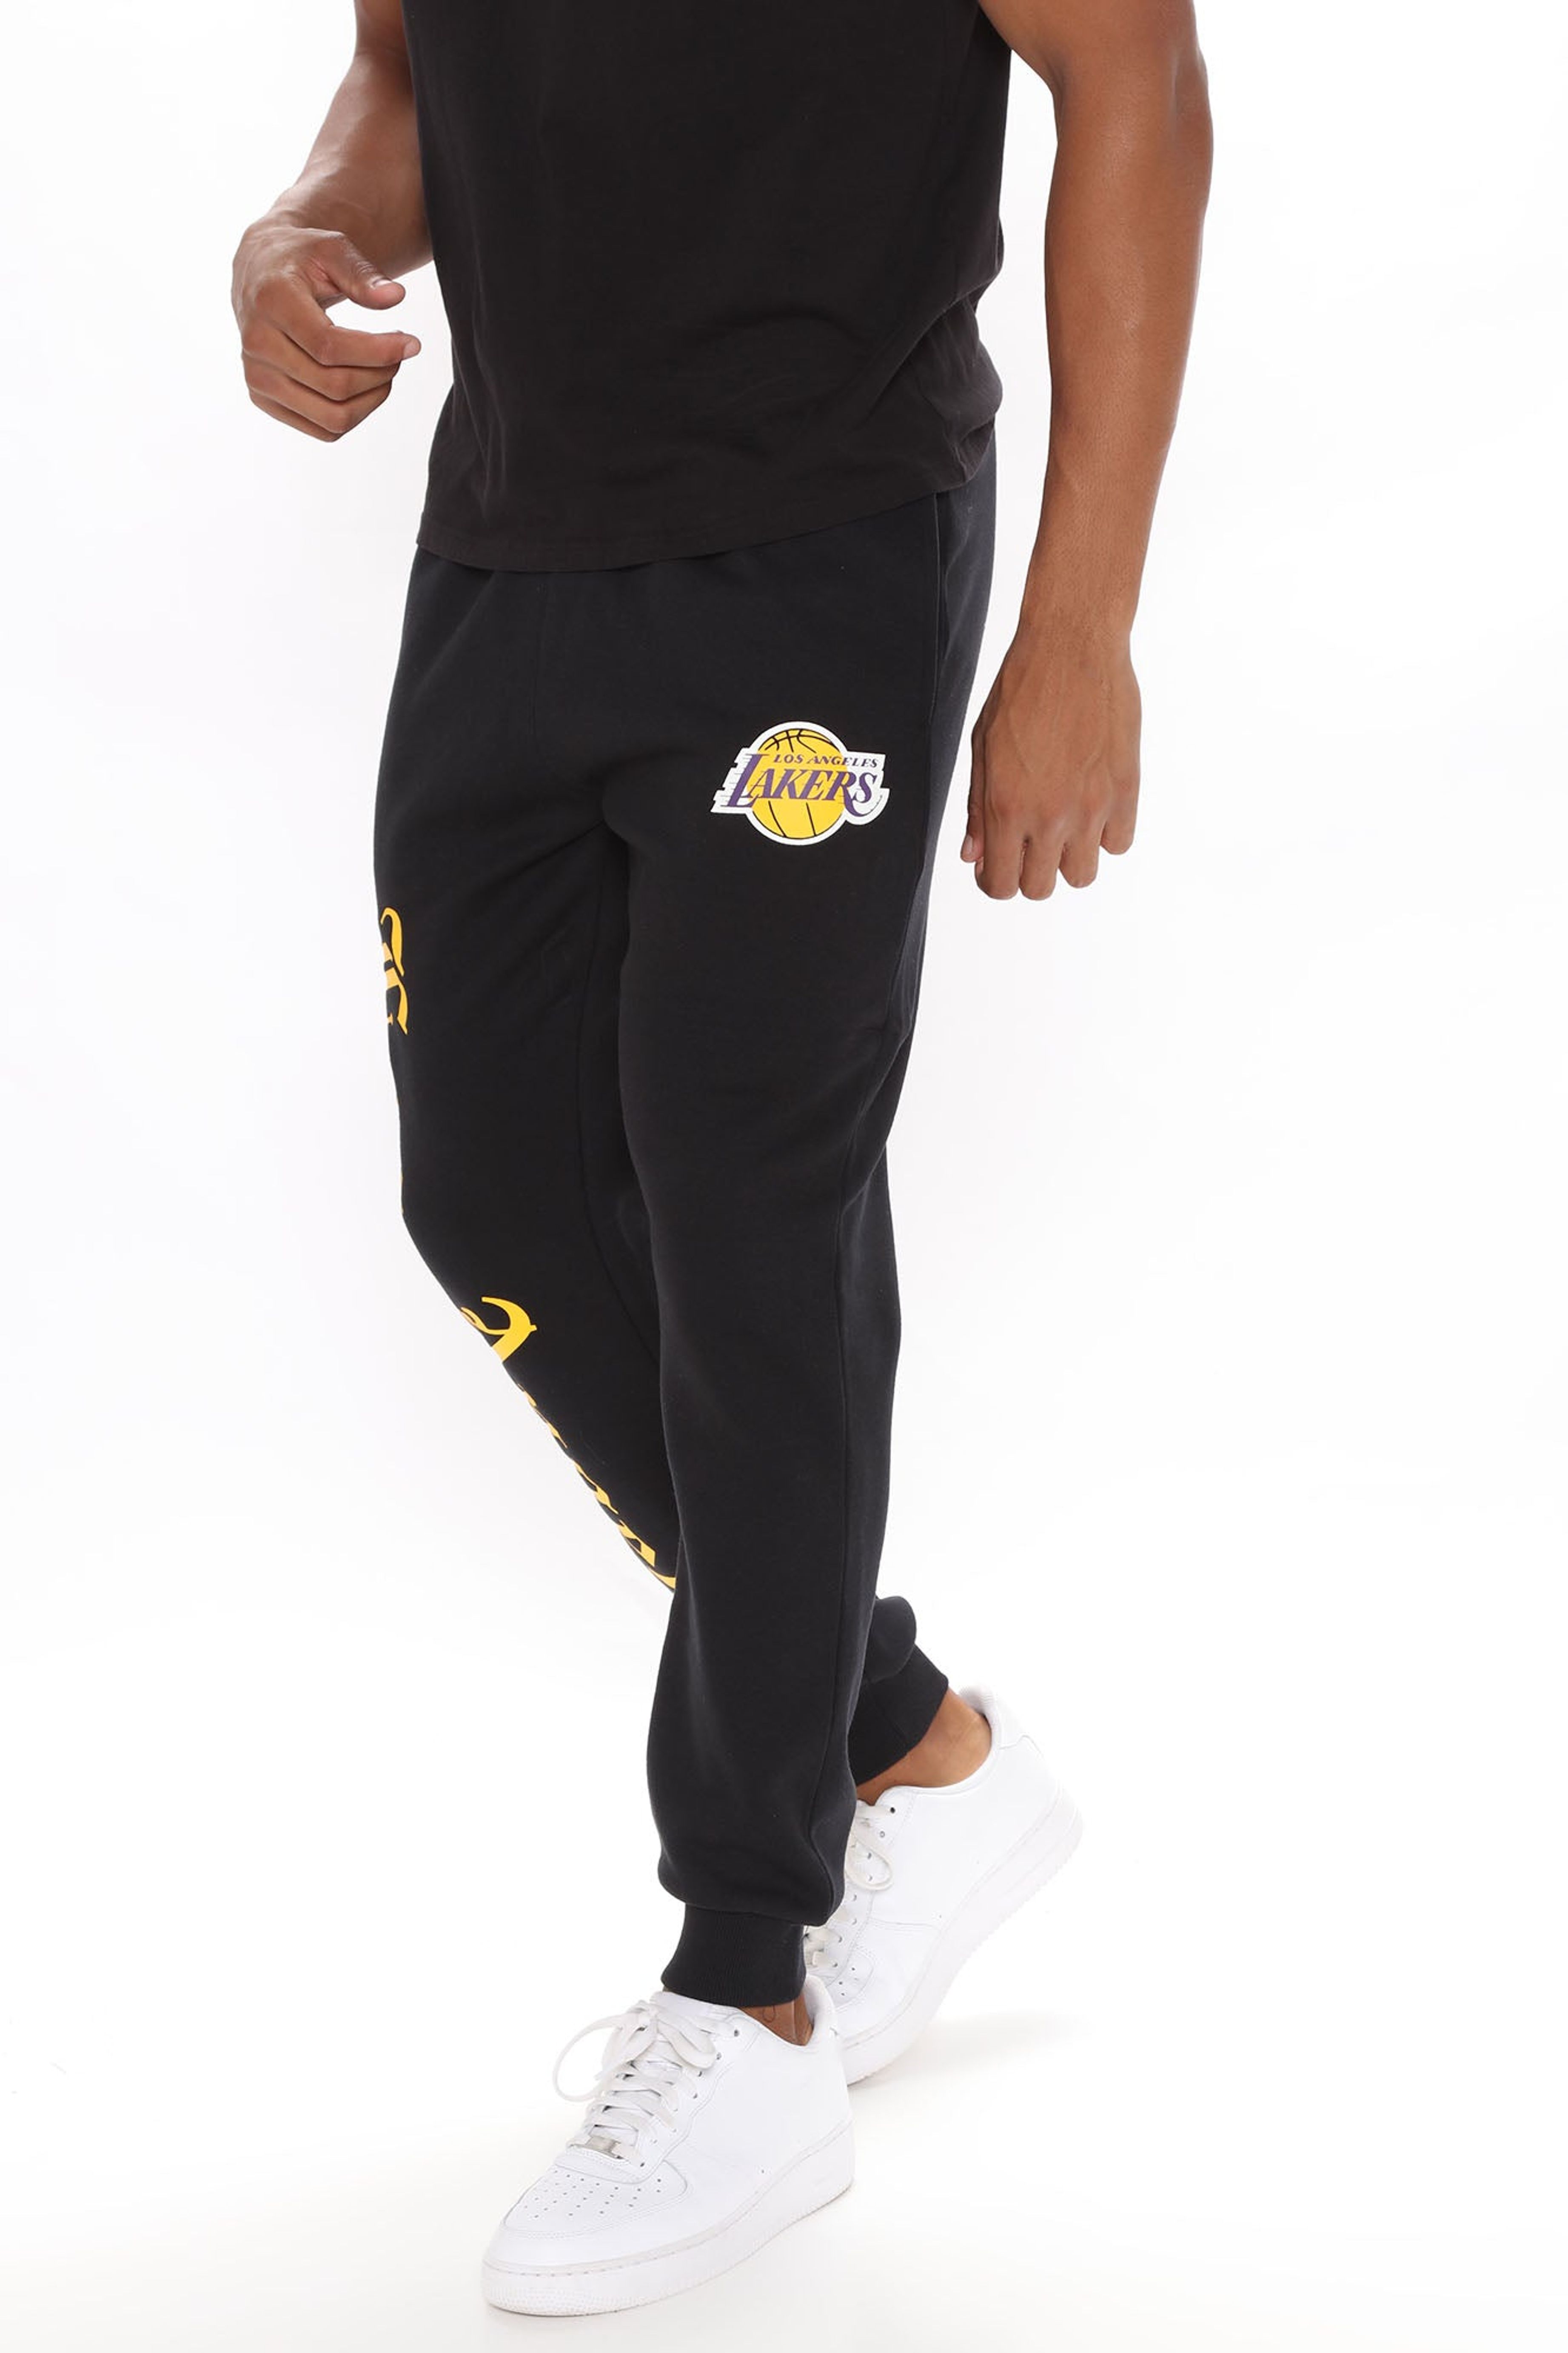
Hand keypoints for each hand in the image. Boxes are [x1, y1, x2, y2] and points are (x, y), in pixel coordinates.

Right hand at [231, 222, 419, 440]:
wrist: (260, 273)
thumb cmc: (302, 258)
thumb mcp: (332, 250)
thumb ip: (362, 274)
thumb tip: (396, 296)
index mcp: (271, 301)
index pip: (329, 347)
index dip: (378, 352)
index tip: (412, 344)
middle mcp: (256, 343)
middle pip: (334, 386)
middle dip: (380, 375)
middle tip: (400, 355)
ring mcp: (257, 376)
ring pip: (331, 417)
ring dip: (372, 399)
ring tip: (386, 371)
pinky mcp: (263, 398)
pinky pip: (323, 429)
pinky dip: (355, 415)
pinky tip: (365, 386)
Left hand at [963, 621, 1140, 898]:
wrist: (1072, 647)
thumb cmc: (1021, 689)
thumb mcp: (983, 748)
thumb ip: (977, 809)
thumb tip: (974, 856)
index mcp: (1007, 807)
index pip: (1001, 885)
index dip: (996, 881)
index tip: (999, 865)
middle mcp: (1050, 816)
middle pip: (1040, 888)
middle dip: (1030, 871)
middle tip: (1030, 842)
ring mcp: (1091, 807)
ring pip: (1082, 875)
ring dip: (1069, 858)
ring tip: (1064, 823)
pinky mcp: (1126, 790)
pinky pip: (1119, 843)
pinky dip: (1106, 835)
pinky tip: (1092, 805)